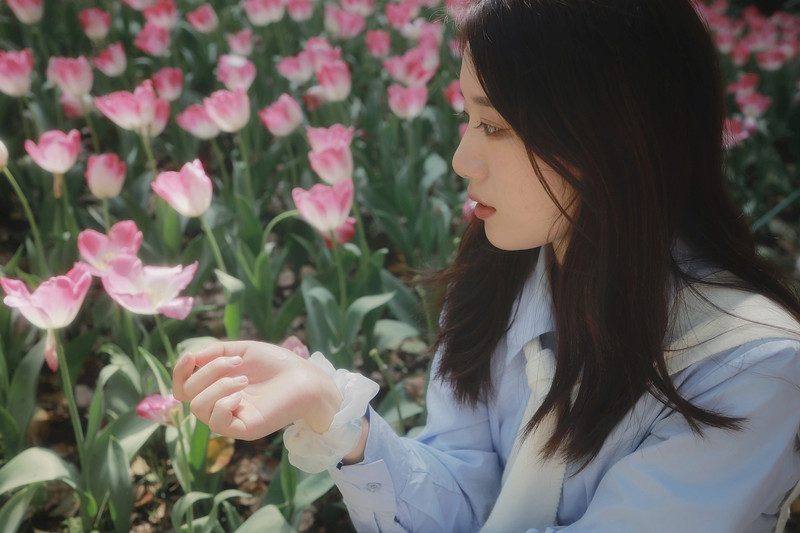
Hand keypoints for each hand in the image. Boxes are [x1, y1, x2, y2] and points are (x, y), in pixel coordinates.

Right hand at [172, 341, 342, 439]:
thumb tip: (191, 357)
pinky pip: (217, 423)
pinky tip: (241, 394)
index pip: (183, 387)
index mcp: (217, 385)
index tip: (190, 357)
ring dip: (218, 386)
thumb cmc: (278, 364)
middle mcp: (220, 403)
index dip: (179, 372)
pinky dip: (223, 404)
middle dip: (208, 372)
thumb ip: (216, 351)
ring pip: (198, 407)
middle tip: (238, 362)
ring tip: (244, 378)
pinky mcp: (244, 428)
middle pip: (188, 393)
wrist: (307, 378)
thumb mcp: (244, 350)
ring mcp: (231, 417)